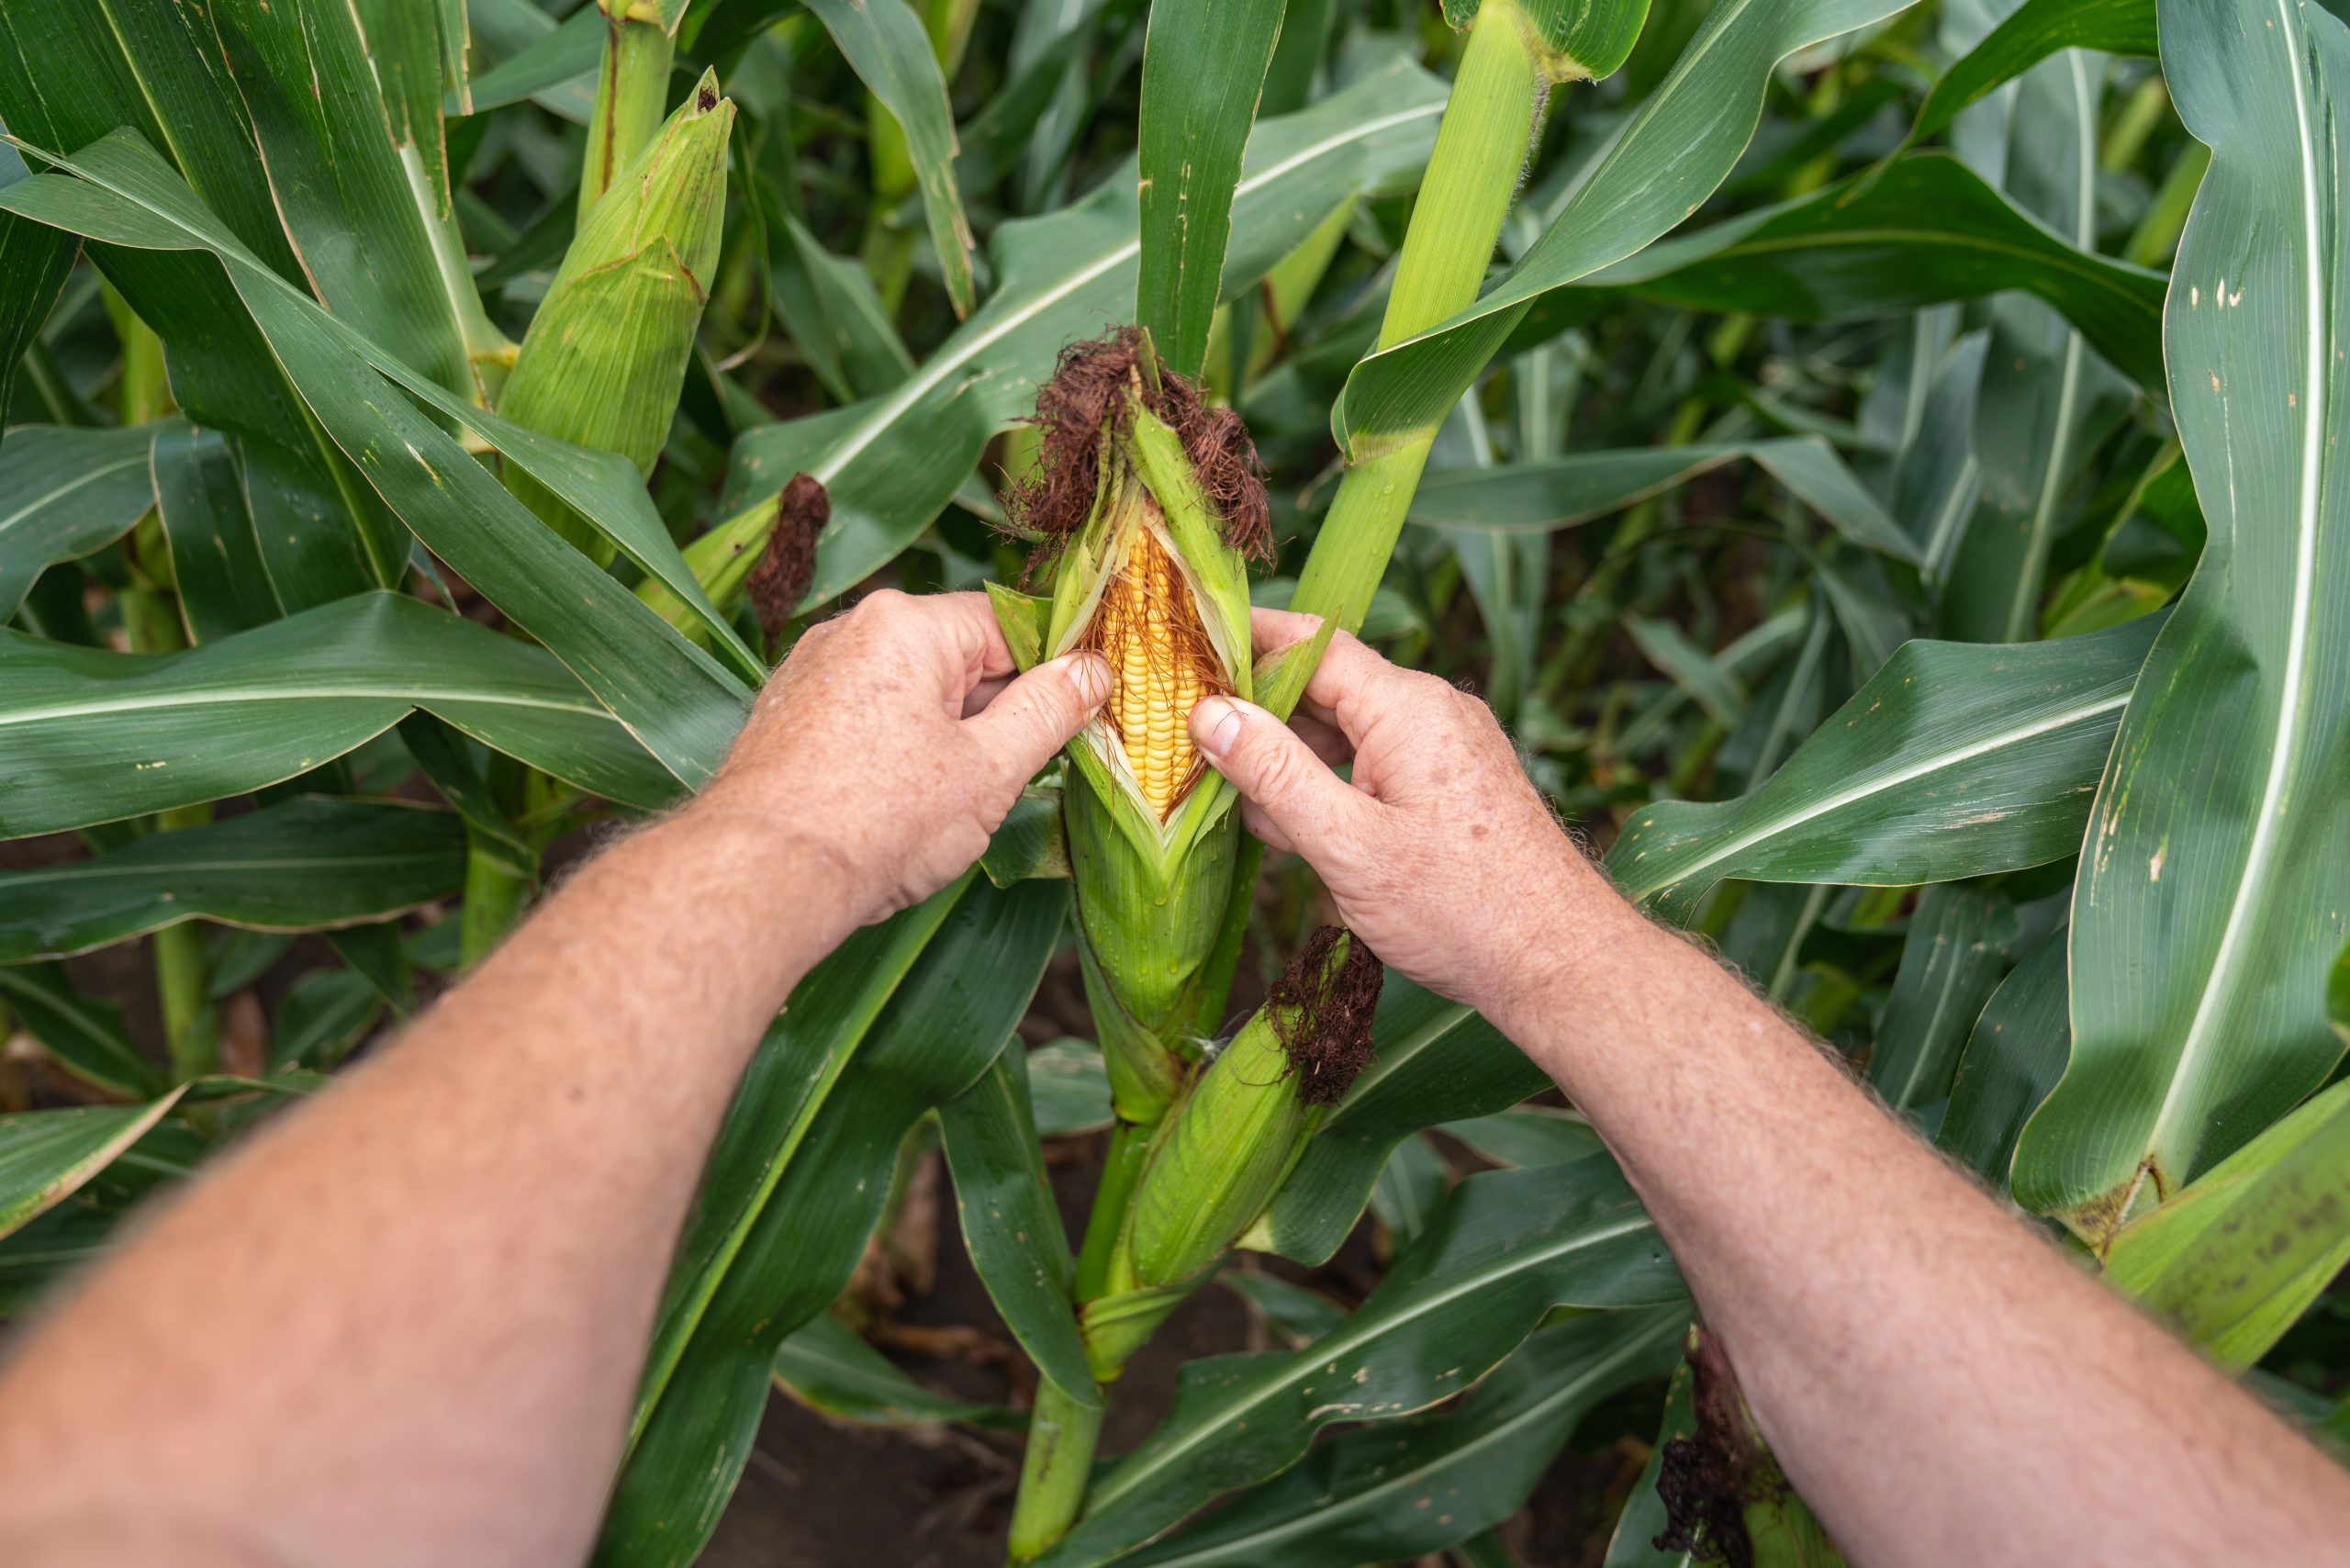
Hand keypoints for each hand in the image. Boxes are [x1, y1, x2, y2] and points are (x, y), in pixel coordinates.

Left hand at [701, 590, 1109, 926]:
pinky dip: (892, 753)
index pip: (1006, 625)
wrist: (759, 878)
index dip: (1049, 673)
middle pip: (955, 659)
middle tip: (1011, 780)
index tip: (1075, 719)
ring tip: (946, 807)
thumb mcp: (989, 770)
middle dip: (992, 715)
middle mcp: (849, 631)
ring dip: (943, 740)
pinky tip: (895, 809)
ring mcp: (808, 673)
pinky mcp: (785, 717)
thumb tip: (1092, 671)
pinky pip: (863, 719)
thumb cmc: (877, 823)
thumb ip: (1048, 712)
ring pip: (909, 694)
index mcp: (904, 623)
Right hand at [1189, 610, 1630, 1026]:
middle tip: (1187, 740)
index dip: (1244, 643)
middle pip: (1326, 686)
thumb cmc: (1461, 909)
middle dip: (1259, 713)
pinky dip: (1331, 787)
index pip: (1310, 643)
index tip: (1186, 649)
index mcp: (1407, 707)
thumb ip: (1274, 774)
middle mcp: (1433, 712)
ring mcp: (1447, 749)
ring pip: (1348, 732)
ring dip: (1292, 761)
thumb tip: (1210, 714)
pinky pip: (1377, 765)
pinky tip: (1292, 829)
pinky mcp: (1453, 787)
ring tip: (1230, 800)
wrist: (1559, 963)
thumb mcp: (1347, 845)